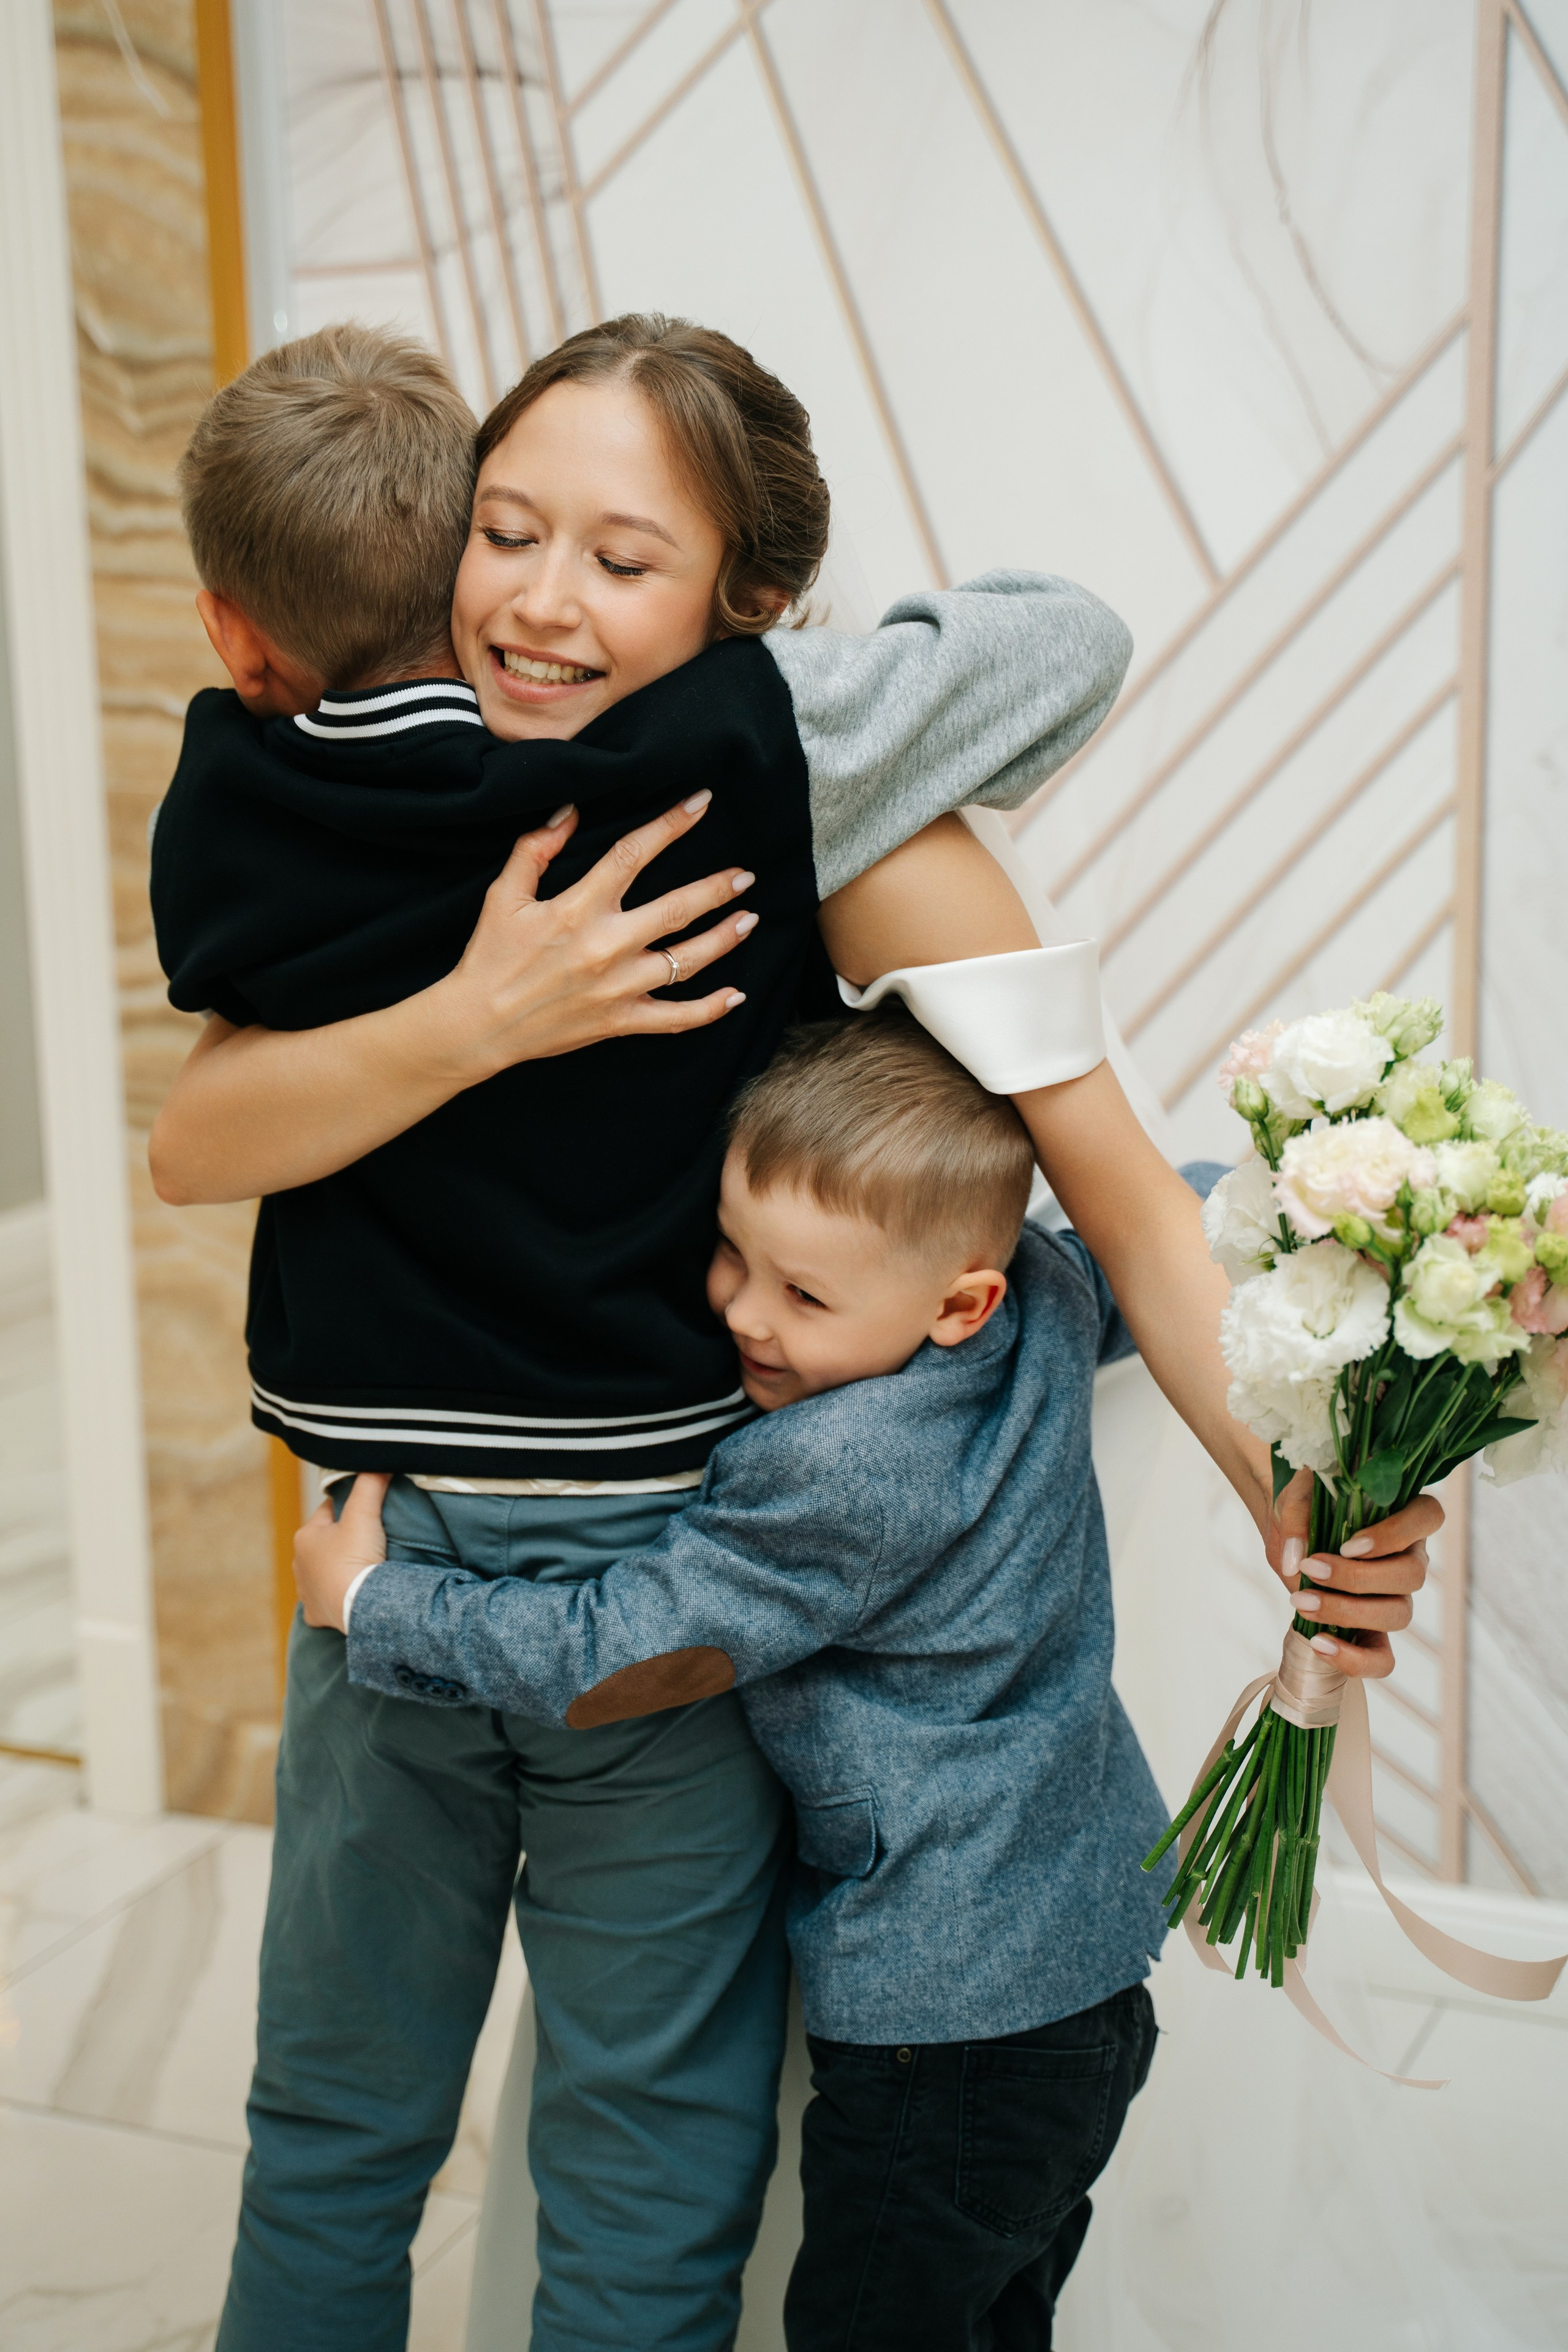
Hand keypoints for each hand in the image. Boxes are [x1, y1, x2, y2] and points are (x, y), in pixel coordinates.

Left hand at [294, 1472, 389, 1632]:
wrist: (360, 1605)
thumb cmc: (356, 1558)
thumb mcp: (364, 1513)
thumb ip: (370, 1483)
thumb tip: (379, 1462)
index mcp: (305, 1537)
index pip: (328, 1511)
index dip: (348, 1508)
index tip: (366, 1510)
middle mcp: (299, 1564)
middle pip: (323, 1544)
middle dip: (340, 1540)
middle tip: (368, 1539)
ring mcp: (306, 1591)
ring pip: (320, 1573)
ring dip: (335, 1570)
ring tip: (359, 1568)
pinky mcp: (316, 1614)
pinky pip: (322, 1603)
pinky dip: (332, 1599)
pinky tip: (345, 1596)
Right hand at [436, 790, 758, 1081]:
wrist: (478, 1026)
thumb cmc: (490, 957)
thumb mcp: (504, 896)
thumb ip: (535, 849)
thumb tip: (569, 811)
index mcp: (579, 908)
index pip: (633, 854)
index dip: (670, 824)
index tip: (701, 803)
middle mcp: (607, 946)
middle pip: (677, 908)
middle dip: (717, 888)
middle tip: (745, 875)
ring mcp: (618, 988)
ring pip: (687, 961)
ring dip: (724, 938)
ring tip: (749, 919)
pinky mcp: (620, 1022)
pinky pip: (676, 1019)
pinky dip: (710, 1010)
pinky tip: (736, 996)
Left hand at [1264, 1466, 1439, 1681]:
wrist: (1292, 1540)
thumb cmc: (1304, 1511)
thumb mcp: (1295, 1499)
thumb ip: (1296, 1517)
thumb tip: (1294, 1561)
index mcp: (1404, 1514)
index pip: (1428, 1517)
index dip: (1394, 1535)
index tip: (1347, 1545)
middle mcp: (1410, 1557)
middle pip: (1412, 1574)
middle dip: (1357, 1578)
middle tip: (1310, 1570)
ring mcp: (1398, 1596)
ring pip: (1399, 1614)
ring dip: (1348, 1612)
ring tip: (1301, 1602)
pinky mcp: (1376, 1630)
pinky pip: (1382, 1658)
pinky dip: (1354, 1659)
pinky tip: (1319, 1644)